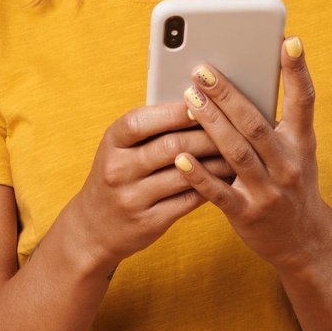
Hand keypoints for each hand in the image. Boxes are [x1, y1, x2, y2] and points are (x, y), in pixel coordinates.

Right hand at [61, 102, 233, 273]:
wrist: (94, 228)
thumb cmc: (118, 176)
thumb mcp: (120, 149)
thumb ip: (151, 129)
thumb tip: (199, 105)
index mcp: (111, 143)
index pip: (141, 121)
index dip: (175, 111)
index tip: (204, 102)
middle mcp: (118, 170)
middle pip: (170, 147)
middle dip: (206, 136)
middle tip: (234, 128)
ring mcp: (132, 199)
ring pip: (185, 175)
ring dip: (215, 162)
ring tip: (237, 153)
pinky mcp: (149, 223)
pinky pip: (188, 200)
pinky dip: (211, 187)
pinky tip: (226, 178)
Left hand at [173, 36, 331, 269]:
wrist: (303, 241)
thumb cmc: (290, 182)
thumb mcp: (295, 150)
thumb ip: (275, 121)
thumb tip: (244, 76)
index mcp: (301, 143)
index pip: (304, 101)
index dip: (297, 71)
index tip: (290, 40)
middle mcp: (289, 165)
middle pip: (256, 124)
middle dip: (228, 95)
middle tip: (202, 68)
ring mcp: (268, 191)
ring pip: (236, 153)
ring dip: (210, 124)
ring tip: (188, 98)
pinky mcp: (247, 215)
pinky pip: (219, 192)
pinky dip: (199, 174)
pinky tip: (179, 157)